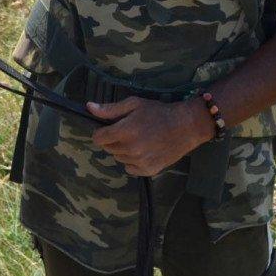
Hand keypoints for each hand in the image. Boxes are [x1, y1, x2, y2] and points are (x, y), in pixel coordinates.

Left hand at [88, 97, 213, 176]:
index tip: (109, 128)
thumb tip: (89, 107)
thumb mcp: (134, 104)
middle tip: (127, 132)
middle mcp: (131, 149)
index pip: (99, 138)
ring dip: (123, 150)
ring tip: (138, 140)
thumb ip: (110, 109)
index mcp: (125, 131)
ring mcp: (140, 161)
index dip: (101, 132)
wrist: (186, 126)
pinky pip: (130, 169)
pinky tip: (143, 151)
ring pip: (119, 158)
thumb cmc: (158, 112)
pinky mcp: (150, 170)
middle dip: (113, 140)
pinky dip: (133, 162)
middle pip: (108, 148)